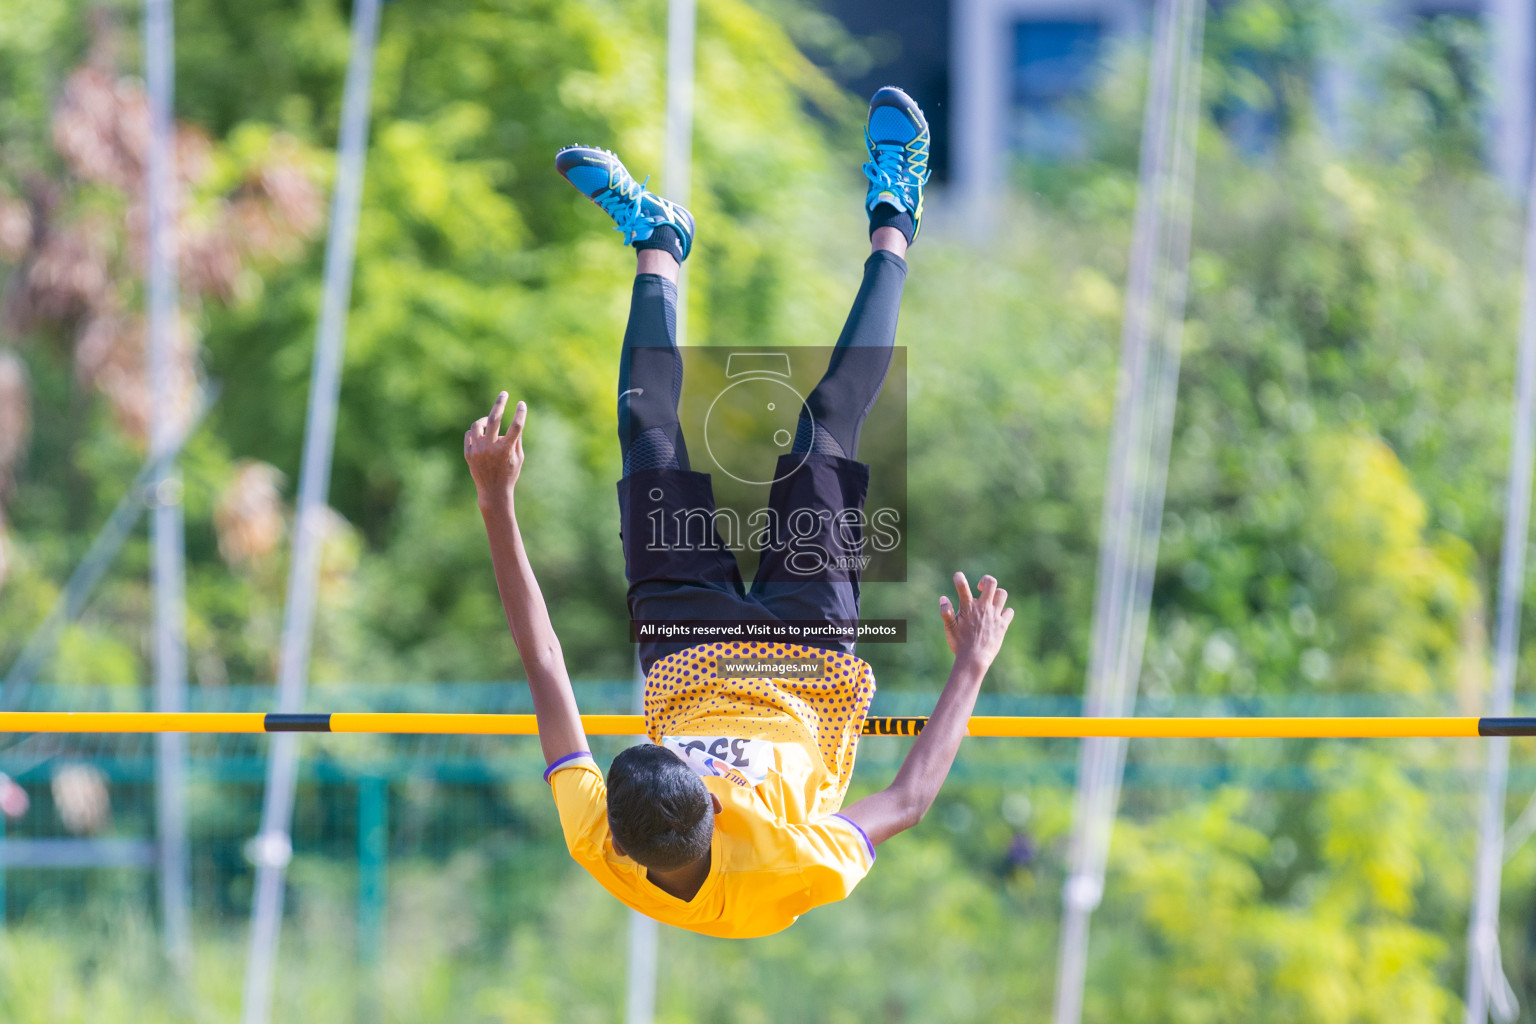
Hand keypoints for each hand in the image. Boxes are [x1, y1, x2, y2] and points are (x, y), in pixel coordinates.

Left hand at [464, 392, 525, 506]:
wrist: (493, 492)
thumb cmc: (510, 474)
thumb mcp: (519, 458)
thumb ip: (516, 439)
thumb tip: (515, 420)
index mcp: (506, 450)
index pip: (515, 427)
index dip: (520, 413)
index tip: (522, 404)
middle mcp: (491, 449)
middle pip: (494, 419)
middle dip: (500, 403)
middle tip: (504, 394)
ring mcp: (478, 451)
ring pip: (477, 425)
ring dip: (484, 421)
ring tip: (489, 422)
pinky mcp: (468, 454)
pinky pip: (469, 435)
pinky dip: (475, 433)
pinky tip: (481, 437)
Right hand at [938, 572, 1013, 665]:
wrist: (974, 659)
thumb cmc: (959, 644)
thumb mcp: (949, 628)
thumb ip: (946, 612)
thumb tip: (943, 598)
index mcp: (968, 607)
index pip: (963, 586)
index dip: (959, 577)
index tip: (958, 577)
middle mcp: (983, 608)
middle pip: (991, 582)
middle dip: (986, 581)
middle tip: (980, 588)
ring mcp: (994, 615)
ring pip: (1002, 594)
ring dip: (996, 595)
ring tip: (990, 603)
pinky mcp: (1002, 625)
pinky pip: (1009, 612)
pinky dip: (1005, 612)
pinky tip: (998, 617)